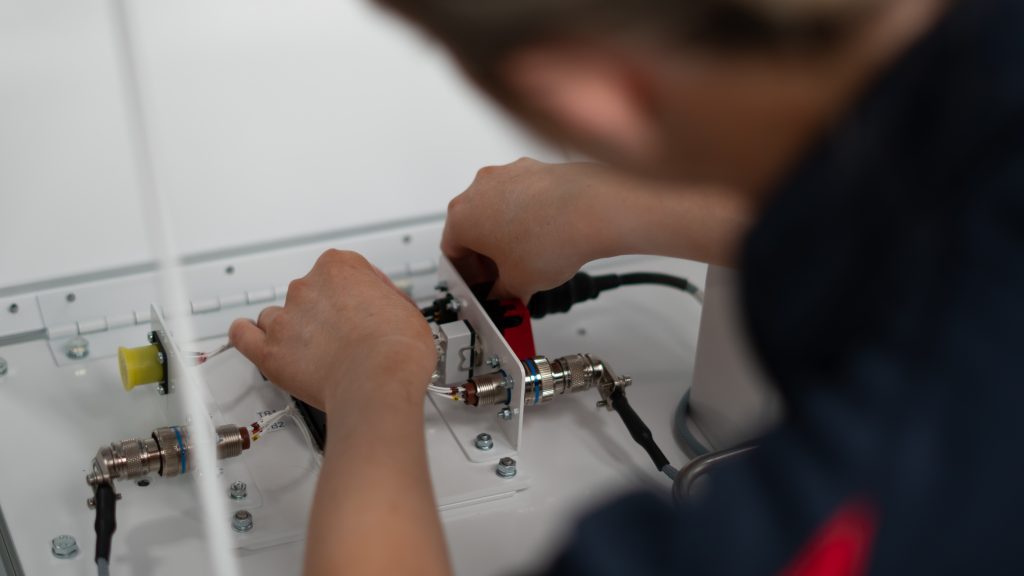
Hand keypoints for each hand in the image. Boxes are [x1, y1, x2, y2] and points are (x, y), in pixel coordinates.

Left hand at [229, 250, 435, 414]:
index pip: (339, 271)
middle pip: (307, 293)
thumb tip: (381, 304)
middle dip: (321, 313)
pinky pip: (242, 335)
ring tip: (310, 351)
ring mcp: (285, 318)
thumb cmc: (396, 349)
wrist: (379, 382)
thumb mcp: (406, 309)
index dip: (352, 294)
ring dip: (291, 330)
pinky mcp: (269, 351)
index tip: (359, 308)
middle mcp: (307, 287)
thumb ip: (384, 299)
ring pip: (277, 316)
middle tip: (341, 337)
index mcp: (340, 268)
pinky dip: (245, 336)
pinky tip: (253, 339)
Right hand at [443, 158, 614, 299]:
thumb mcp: (518, 284)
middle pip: (472, 228)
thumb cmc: (553, 237)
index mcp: (461, 216)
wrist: (593, 210)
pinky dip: (526, 217)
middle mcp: (479, 189)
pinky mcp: (533, 170)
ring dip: (505, 235)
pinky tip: (544, 238)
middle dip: (485, 257)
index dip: (466, 276)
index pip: (452, 252)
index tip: (480, 286)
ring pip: (496, 210)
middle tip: (502, 278)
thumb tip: (503, 295)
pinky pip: (521, 197)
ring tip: (527, 260)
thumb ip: (501, 294)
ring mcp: (507, 175)